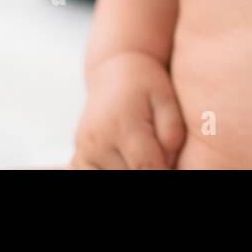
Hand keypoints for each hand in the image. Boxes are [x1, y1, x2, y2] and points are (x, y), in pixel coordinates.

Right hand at [71, 52, 185, 168]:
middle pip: (129, 176)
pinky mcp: (78, 156)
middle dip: (148, 170)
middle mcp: (98, 141)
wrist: (114, 73)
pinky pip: (92, 174)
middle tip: (159, 155)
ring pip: (110, 179)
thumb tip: (168, 163)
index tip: (173, 165)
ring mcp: (84, 150)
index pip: (146, 167)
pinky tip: (124, 158)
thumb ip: (172, 132)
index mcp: (123, 126)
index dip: (164, 171)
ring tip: (142, 154)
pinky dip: (111, 170)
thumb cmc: (146, 85)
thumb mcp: (166, 99)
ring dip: (129, 170)